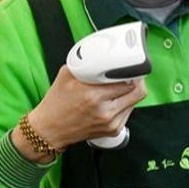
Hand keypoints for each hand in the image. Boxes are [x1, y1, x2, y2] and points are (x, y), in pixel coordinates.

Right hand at [13, 66, 146, 161]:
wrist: (50, 129)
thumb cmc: (57, 102)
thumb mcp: (66, 76)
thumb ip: (86, 65)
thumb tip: (105, 56)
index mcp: (93, 96)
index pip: (128, 81)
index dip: (132, 73)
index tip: (130, 68)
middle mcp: (104, 111)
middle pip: (138, 93)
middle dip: (136, 82)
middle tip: (131, 76)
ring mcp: (111, 123)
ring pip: (135, 103)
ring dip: (131, 93)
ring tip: (119, 88)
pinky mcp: (113, 131)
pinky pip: (128, 113)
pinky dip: (125, 105)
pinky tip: (113, 101)